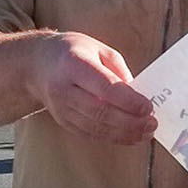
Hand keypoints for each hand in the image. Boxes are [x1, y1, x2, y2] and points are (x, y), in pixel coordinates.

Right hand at [33, 32, 155, 144]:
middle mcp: (64, 88)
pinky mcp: (62, 121)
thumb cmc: (73, 52)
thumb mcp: (97, 48)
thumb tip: (137, 94)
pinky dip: (112, 138)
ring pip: (95, 127)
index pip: (105, 87)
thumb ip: (118, 69)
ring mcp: (61, 108)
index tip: (148, 107)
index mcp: (74, 64)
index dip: (128, 101)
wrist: (36, 65)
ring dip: (124, 133)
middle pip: (100, 111)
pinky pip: (90, 133)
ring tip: (146, 133)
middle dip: (130, 121)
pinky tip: (130, 137)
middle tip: (152, 124)